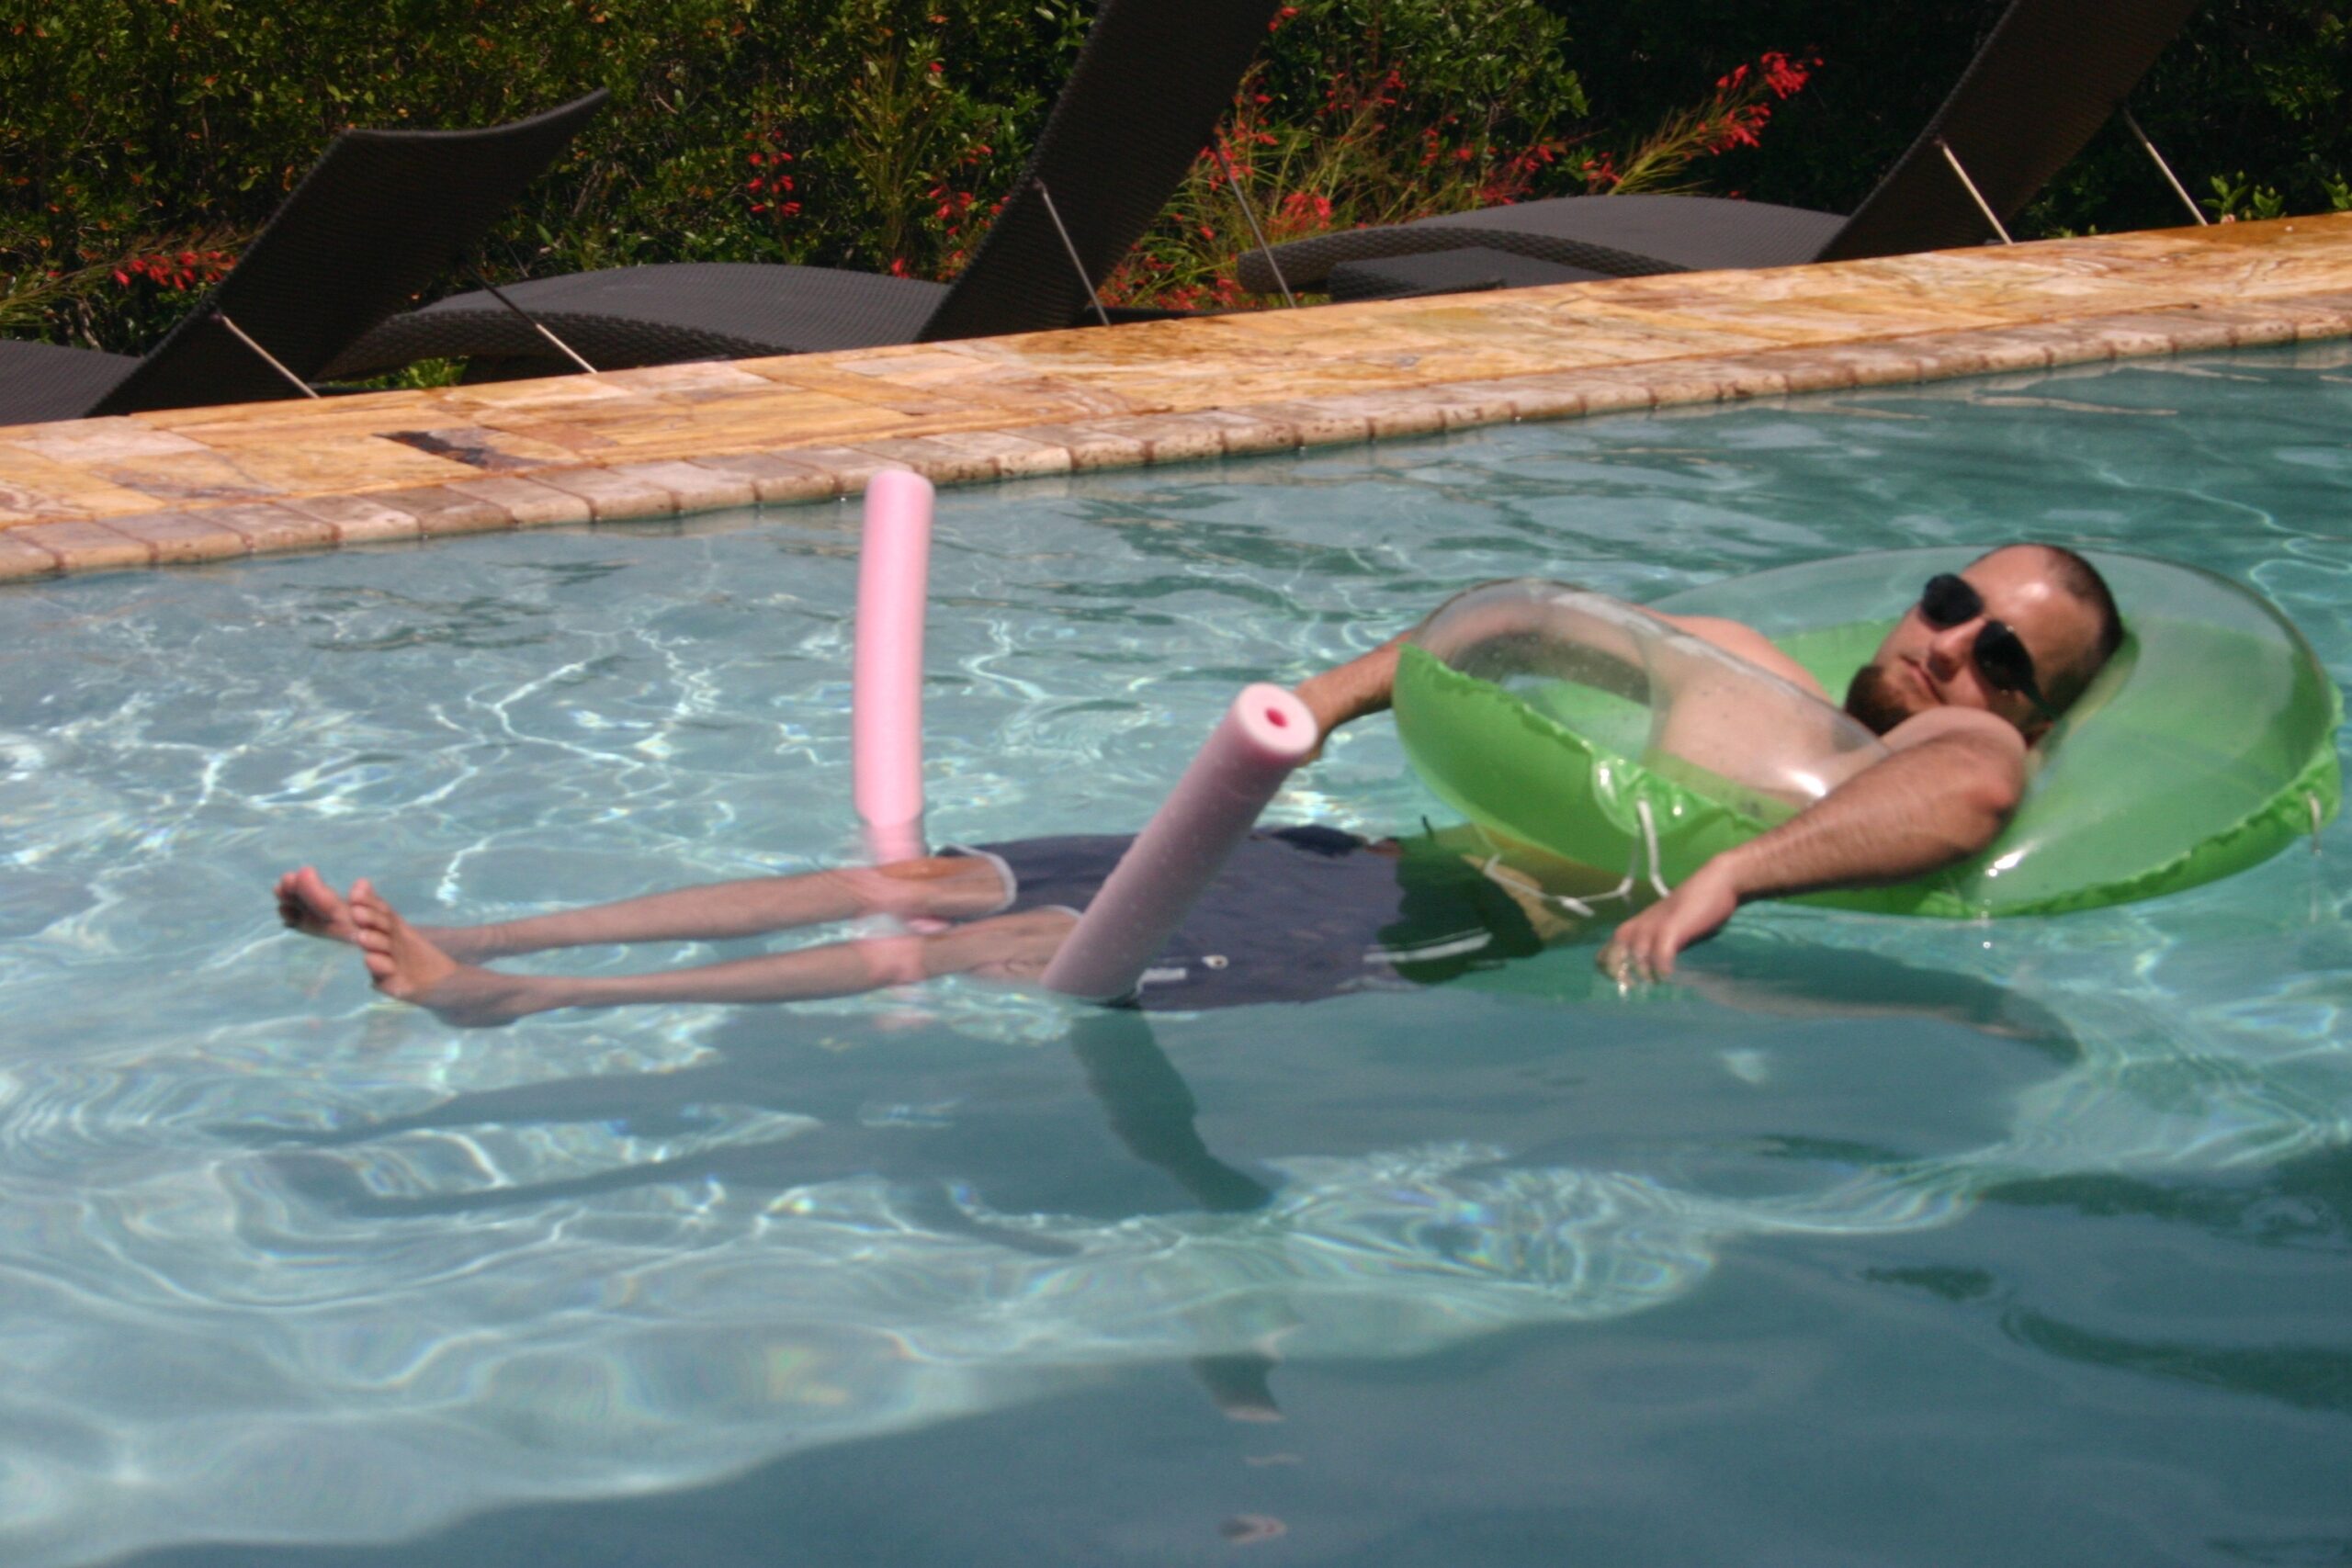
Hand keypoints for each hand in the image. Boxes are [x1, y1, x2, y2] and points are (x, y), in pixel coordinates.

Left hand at [1597, 859, 1740, 985]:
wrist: (1718, 881)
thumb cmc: (1694, 906)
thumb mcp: (1667, 927)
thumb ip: (1656, 943)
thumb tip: (1650, 969)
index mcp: (1635, 926)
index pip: (1606, 950)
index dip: (1608, 968)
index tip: (1623, 982)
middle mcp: (1639, 925)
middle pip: (1614, 954)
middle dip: (1620, 972)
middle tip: (1635, 987)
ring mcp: (1654, 925)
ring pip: (1636, 955)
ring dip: (1644, 972)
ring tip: (1656, 982)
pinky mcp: (1673, 927)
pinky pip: (1660, 953)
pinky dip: (1662, 966)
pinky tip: (1668, 974)